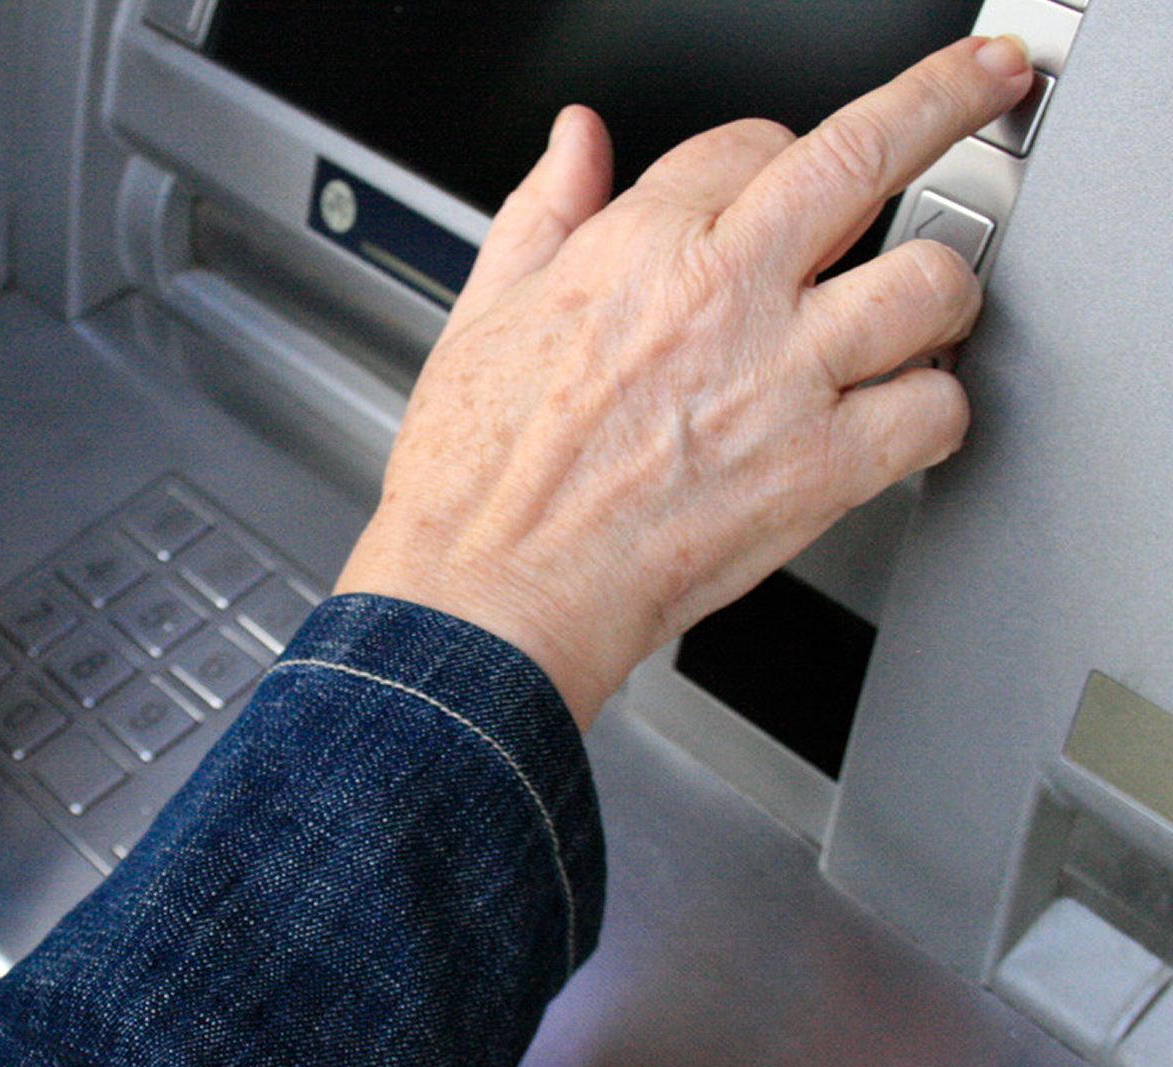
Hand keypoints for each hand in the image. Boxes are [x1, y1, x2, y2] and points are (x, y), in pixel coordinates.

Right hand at [335, 37, 1033, 724]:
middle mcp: (722, 296)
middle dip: (942, 100)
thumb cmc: (474, 477)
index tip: (782, 175)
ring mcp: (781, 382)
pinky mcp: (819, 473)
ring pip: (930, 283)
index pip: (752, 143)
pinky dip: (933, 411)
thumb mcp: (483, 309)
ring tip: (918, 310)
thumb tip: (575, 141)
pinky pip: (935, 412)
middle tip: (977, 87)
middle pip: (868, 154)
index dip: (772, 155)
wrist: (488, 594)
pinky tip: (899, 414)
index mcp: (637, 246)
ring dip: (937, 292)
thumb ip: (544, 210)